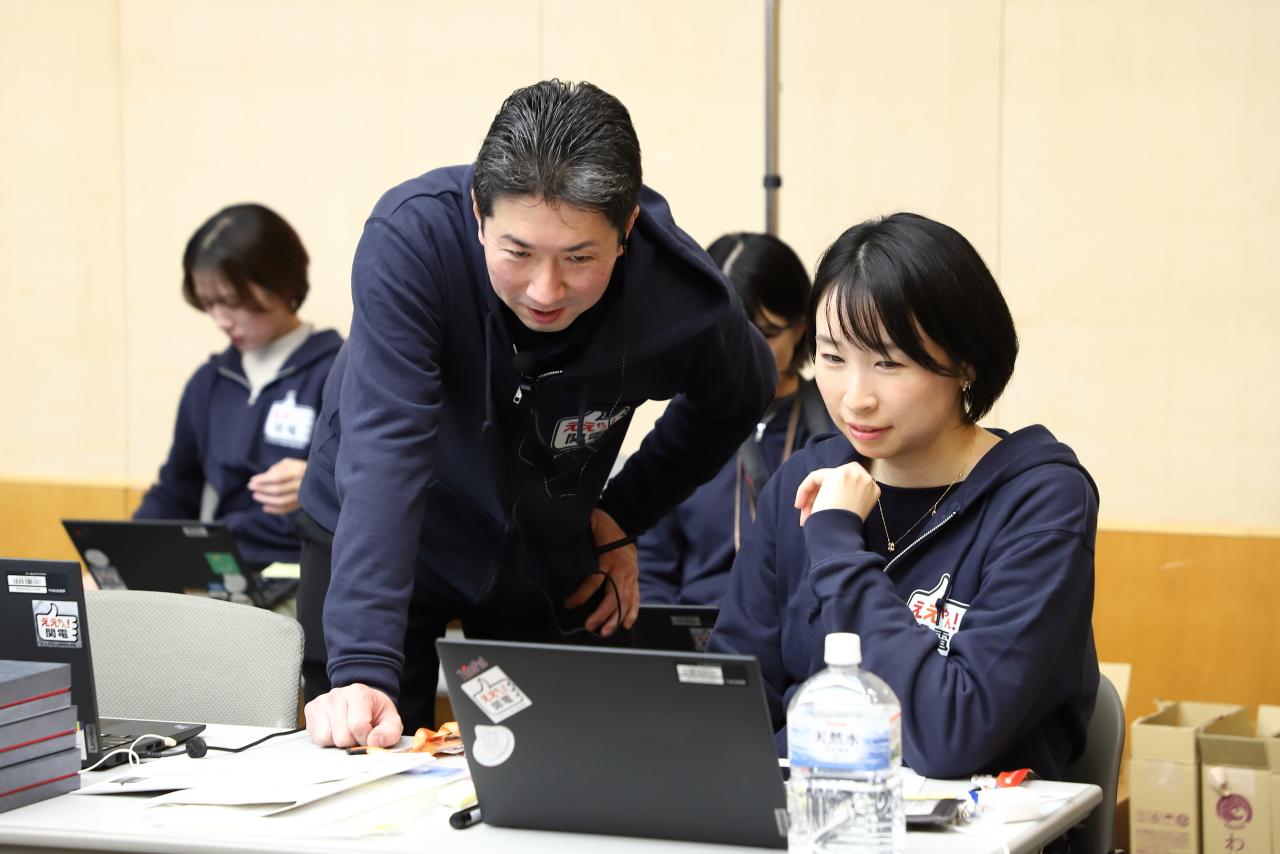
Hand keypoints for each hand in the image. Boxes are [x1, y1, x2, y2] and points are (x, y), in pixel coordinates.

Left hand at [248, 458, 306, 514]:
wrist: (318, 478)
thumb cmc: (299, 468)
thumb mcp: (289, 463)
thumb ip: (276, 468)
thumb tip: (264, 478)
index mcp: (298, 471)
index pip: (278, 477)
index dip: (263, 480)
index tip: (252, 480)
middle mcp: (301, 484)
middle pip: (278, 489)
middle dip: (262, 489)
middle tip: (251, 487)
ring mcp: (302, 496)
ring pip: (281, 501)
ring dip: (266, 500)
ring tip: (256, 496)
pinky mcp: (301, 504)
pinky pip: (286, 509)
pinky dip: (274, 510)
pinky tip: (265, 507)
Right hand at [304, 683, 402, 747]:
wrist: (363, 700)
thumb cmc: (375, 712)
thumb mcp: (391, 721)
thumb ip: (389, 733)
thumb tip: (373, 742)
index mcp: (359, 693)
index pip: (358, 726)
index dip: (366, 739)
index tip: (370, 736)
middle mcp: (338, 694)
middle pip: (341, 736)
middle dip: (352, 742)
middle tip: (358, 734)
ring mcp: (322, 701)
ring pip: (326, 738)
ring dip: (338, 742)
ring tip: (347, 732)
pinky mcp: (311, 709)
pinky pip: (315, 737)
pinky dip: (327, 740)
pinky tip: (335, 731)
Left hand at [563, 508, 638, 635]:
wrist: (625, 519)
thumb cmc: (603, 523)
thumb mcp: (590, 524)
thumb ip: (577, 536)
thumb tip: (558, 542)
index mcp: (609, 557)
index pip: (595, 580)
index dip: (581, 594)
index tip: (568, 604)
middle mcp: (622, 567)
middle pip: (614, 595)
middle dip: (602, 613)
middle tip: (590, 626)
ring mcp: (631, 573)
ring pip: (626, 600)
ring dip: (616, 617)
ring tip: (606, 631)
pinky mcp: (635, 576)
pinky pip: (636, 596)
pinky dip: (632, 611)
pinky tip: (626, 624)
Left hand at [794, 462, 879, 524]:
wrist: (841, 537)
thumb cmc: (843, 531)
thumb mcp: (849, 512)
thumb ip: (843, 497)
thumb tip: (825, 494)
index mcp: (872, 489)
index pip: (847, 484)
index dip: (830, 496)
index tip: (819, 512)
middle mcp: (866, 479)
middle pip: (836, 478)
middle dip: (819, 495)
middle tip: (808, 514)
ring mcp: (853, 475)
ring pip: (824, 479)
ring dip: (811, 498)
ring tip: (805, 517)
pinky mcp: (837, 475)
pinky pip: (814, 477)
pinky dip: (804, 490)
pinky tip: (800, 505)